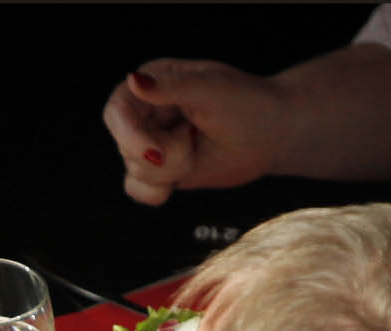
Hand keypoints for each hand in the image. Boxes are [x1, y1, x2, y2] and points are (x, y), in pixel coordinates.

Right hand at [104, 60, 288, 204]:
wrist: (273, 135)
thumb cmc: (249, 104)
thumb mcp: (211, 90)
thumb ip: (171, 87)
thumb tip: (133, 79)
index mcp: (154, 82)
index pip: (117, 110)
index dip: (128, 136)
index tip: (154, 154)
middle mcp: (146, 112)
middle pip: (125, 146)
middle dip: (161, 155)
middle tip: (192, 141)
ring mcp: (151, 142)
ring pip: (134, 171)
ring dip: (171, 169)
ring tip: (195, 148)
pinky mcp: (159, 170)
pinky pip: (138, 190)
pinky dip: (157, 191)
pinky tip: (180, 178)